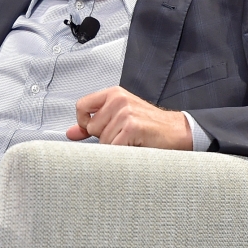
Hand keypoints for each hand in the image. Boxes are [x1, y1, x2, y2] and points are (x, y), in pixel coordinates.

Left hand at [66, 86, 191, 149]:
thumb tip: (70, 133)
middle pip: (91, 128)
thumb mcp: (119, 119)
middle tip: (124, 135)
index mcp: (114, 93)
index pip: (81, 107)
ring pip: (102, 140)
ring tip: (132, 140)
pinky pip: (114, 147)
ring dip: (116, 147)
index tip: (96, 130)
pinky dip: (122, 153)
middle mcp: (119, 99)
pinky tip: (135, 146)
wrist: (178, 132)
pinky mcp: (133, 126)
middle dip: (105, 137)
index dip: (84, 123)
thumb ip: (93, 125)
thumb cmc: (149, 127)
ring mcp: (126, 112)